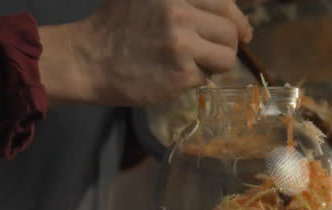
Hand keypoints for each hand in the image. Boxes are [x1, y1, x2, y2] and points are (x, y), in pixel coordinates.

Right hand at [39, 0, 252, 107]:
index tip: (243, 32)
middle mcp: (181, 12)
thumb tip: (231, 11)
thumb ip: (183, 0)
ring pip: (227, 57)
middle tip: (212, 53)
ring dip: (215, 64)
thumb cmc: (115, 26)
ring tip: (193, 64)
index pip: (225, 4)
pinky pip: (207, 78)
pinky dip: (195, 79)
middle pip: (231, 31)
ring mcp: (182, 44)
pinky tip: (174, 74)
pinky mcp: (181, 73)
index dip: (238, 20)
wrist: (88, 60)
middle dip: (226, 45)